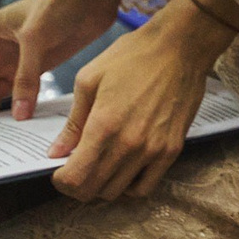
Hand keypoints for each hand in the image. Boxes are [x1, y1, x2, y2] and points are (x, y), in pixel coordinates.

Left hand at [43, 0, 230, 200]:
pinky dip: (129, 187)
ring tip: (98, 168)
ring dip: (101, 186)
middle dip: (76, 186)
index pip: (75, 178)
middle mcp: (129, 144)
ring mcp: (153, 150)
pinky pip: (146, 187)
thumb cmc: (132, 56)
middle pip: (93, 190)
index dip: (61, 181)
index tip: (59, 170)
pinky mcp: (172, 149)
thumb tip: (57, 152)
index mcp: (104, 125)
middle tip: (75, 169)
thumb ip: (73, 122)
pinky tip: (123, 171)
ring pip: (117, 192)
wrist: (181, 46)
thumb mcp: (90, 80)